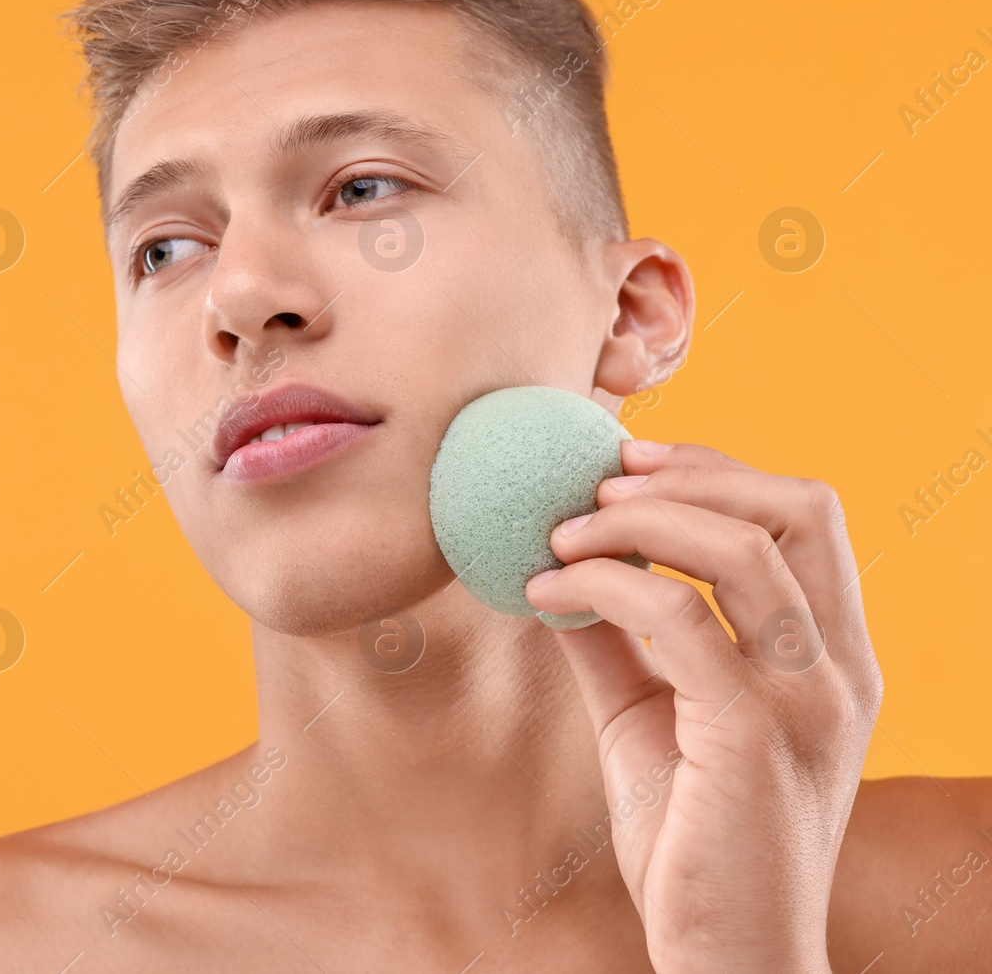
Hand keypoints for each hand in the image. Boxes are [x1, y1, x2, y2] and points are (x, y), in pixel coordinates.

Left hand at [524, 439, 882, 973]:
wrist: (726, 953)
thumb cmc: (692, 837)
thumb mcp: (650, 716)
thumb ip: (615, 639)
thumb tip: (553, 567)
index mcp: (832, 656)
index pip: (807, 515)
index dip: (717, 468)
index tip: (628, 460)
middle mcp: (838, 668)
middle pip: (798, 506)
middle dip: (689, 473)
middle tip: (596, 479)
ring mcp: (807, 700)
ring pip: (743, 548)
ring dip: (638, 520)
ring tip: (560, 531)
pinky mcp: (754, 736)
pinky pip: (676, 618)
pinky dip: (603, 584)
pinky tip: (547, 591)